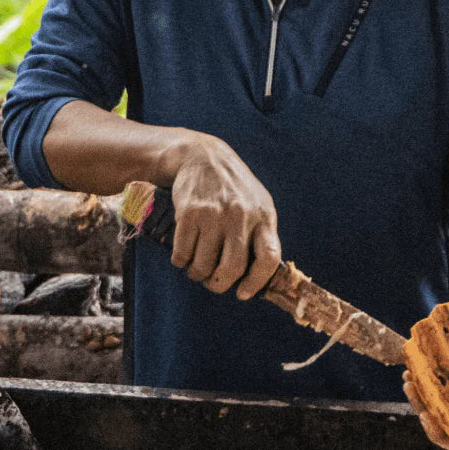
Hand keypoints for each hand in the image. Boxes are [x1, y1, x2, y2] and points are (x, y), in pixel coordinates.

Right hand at [169, 136, 281, 299]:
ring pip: (204, 264)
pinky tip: (182, 257)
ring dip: (197, 274)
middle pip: (232, 267)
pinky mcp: (189, 214)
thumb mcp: (256, 204)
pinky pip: (182, 253)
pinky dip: (180, 262)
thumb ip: (261, 234)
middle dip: (219, 284)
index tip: (243, 293)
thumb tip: (258, 276)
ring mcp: (213, 215)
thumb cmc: (232, 188)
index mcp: (263, 216)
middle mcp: (240, 216)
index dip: (256, 282)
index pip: (268, 258)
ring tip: (196, 269)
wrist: (202, 156)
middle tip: (213, 283)